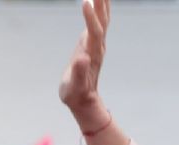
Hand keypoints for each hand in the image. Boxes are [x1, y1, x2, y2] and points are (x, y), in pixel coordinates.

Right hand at [59, 0, 110, 121]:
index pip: (94, 32)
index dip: (90, 18)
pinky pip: (99, 22)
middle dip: (101, 4)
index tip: (85, 2)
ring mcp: (96, 44)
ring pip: (103, 20)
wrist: (84, 100)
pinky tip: (98, 1)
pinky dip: (100, 10)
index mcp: (92, 55)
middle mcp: (97, 47)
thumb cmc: (76, 94)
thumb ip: (79, 73)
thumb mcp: (74, 86)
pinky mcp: (93, 44)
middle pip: (102, 21)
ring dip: (102, 4)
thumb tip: (83, 58)